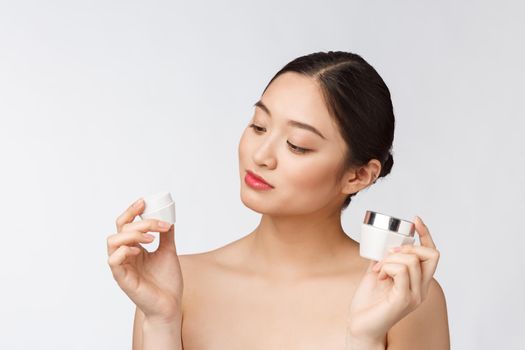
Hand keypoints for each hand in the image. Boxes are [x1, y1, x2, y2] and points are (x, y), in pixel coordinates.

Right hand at [106, 198, 183, 322]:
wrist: (171, 304)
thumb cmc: (167, 282)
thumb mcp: (168, 252)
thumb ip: (165, 235)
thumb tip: (168, 218)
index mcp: (134, 248)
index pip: (125, 225)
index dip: (131, 211)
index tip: (144, 202)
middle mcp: (125, 255)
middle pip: (121, 229)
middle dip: (140, 222)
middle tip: (159, 225)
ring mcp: (122, 266)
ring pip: (112, 241)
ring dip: (132, 234)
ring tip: (151, 238)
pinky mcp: (122, 278)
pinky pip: (113, 260)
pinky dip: (124, 250)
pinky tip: (139, 250)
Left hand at [347, 216, 439, 344]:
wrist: (359, 326)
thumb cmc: (368, 303)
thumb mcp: (378, 273)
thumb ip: (385, 259)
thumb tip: (385, 242)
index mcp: (418, 282)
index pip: (432, 254)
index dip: (426, 234)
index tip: (415, 220)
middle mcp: (421, 289)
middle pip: (430, 254)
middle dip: (407, 247)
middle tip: (387, 255)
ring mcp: (414, 295)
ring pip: (411, 261)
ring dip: (389, 259)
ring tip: (378, 270)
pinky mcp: (403, 300)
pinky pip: (401, 271)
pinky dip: (387, 267)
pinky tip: (379, 275)